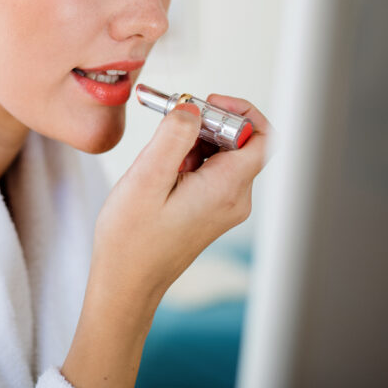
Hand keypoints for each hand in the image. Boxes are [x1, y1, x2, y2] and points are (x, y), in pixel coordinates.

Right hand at [61, 94, 269, 387]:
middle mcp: (235, 199)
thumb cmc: (131, 240)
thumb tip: (193, 107)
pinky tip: (162, 169)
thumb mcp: (146, 178)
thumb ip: (173, 137)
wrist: (126, 282)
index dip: (238, 111)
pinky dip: (190, 158)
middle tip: (170, 120)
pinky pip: (212, 170)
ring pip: (224, 154)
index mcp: (226, 189)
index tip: (204, 105)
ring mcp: (225, 206)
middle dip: (207, 123)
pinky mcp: (212, 210)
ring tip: (160, 154)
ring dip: (195, 141)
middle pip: (241, 141)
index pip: (261, 137)